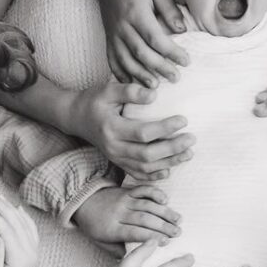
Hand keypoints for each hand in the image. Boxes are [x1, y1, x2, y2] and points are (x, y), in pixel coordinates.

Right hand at [0, 194, 38, 266]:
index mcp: (20, 259)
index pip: (7, 231)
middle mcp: (30, 253)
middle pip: (17, 225)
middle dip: (3, 208)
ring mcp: (34, 252)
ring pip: (24, 225)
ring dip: (12, 210)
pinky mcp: (32, 252)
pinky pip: (31, 231)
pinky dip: (25, 218)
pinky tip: (17, 209)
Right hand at [70, 81, 194, 179]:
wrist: (75, 117)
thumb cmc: (94, 100)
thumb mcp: (108, 90)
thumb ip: (130, 91)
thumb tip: (154, 94)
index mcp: (112, 128)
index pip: (143, 133)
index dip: (165, 129)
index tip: (184, 120)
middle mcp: (113, 147)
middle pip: (147, 154)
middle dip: (172, 149)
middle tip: (191, 139)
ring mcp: (115, 158)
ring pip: (145, 168)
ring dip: (169, 163)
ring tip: (188, 154)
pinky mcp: (117, 162)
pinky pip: (136, 174)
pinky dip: (153, 176)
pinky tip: (169, 170)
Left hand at [72, 186, 181, 253]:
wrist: (82, 201)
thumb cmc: (94, 226)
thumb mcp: (101, 243)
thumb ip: (118, 252)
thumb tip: (137, 262)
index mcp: (112, 229)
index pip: (135, 233)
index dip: (151, 237)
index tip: (166, 242)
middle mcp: (119, 213)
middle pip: (144, 219)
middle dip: (163, 226)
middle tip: (178, 233)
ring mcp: (124, 200)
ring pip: (147, 205)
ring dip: (164, 212)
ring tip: (178, 220)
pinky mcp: (127, 191)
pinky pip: (142, 189)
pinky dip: (155, 192)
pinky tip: (166, 199)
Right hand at [102, 0, 188, 85]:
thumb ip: (170, 9)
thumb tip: (182, 31)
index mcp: (136, 13)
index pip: (156, 38)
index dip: (171, 52)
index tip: (186, 61)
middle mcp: (123, 27)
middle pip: (142, 53)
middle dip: (160, 68)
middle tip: (176, 78)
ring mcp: (113, 35)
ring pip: (126, 60)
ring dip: (141, 75)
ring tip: (155, 87)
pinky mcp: (108, 39)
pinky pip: (112, 59)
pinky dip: (120, 73)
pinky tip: (131, 83)